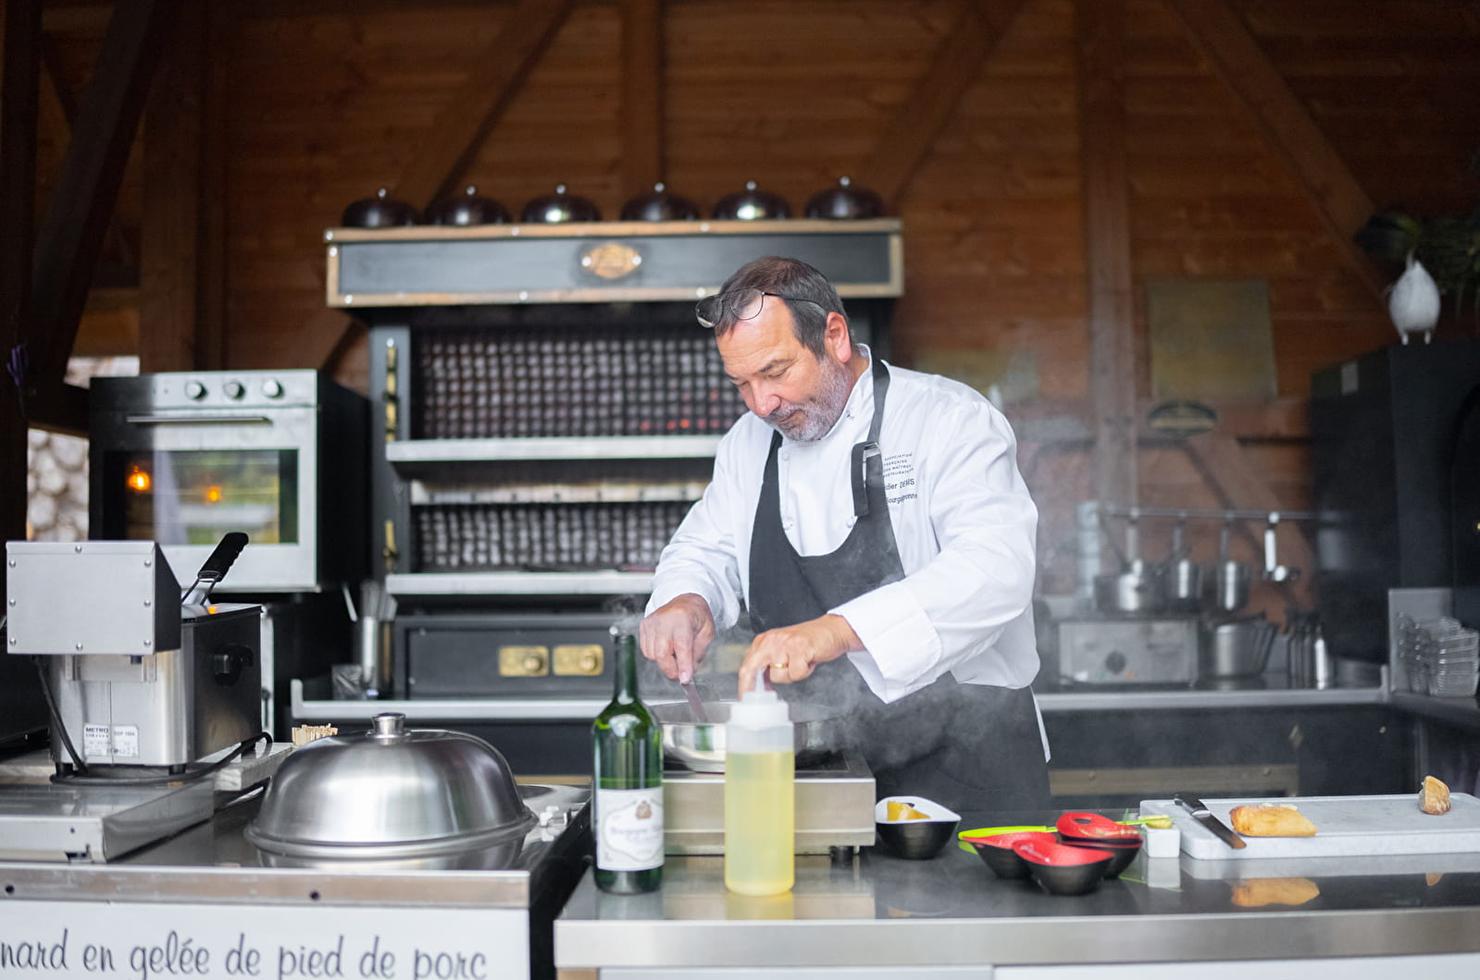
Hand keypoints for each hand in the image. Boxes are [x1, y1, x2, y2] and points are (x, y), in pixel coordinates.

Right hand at [638, 593, 715, 682]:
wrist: (685, 601)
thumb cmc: (697, 616)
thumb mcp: (707, 633)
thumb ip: (697, 654)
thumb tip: (688, 673)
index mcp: (683, 618)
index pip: (681, 646)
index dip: (683, 665)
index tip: (685, 679)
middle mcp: (664, 619)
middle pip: (662, 654)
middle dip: (672, 670)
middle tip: (682, 674)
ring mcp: (651, 622)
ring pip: (652, 655)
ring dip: (665, 662)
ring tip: (676, 652)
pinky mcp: (644, 626)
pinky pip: (646, 651)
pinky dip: (657, 655)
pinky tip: (667, 647)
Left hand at [738, 614, 860, 694]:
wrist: (831, 629)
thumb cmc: (808, 642)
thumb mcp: (782, 650)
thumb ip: (769, 664)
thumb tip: (759, 686)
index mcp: (764, 641)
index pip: (747, 666)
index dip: (744, 685)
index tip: (745, 699)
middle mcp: (770, 640)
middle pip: (751, 669)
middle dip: (754, 687)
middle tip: (763, 696)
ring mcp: (784, 643)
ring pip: (777, 675)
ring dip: (791, 675)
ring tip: (800, 663)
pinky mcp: (799, 647)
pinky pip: (796, 673)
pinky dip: (804, 672)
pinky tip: (808, 660)